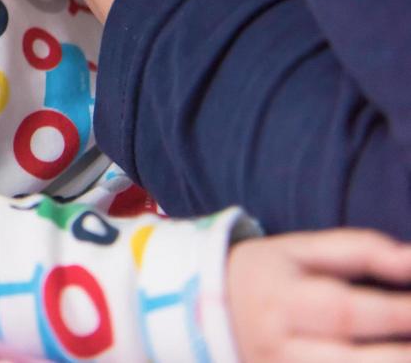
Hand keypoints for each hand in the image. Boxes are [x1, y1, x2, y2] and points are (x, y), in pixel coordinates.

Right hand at [228, 229, 410, 360]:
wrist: (210, 312)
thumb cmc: (267, 275)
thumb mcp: (299, 250)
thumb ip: (359, 250)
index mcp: (281, 302)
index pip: (349, 311)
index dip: (402, 314)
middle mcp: (280, 350)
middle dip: (406, 354)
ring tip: (410, 349)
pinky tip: (395, 358)